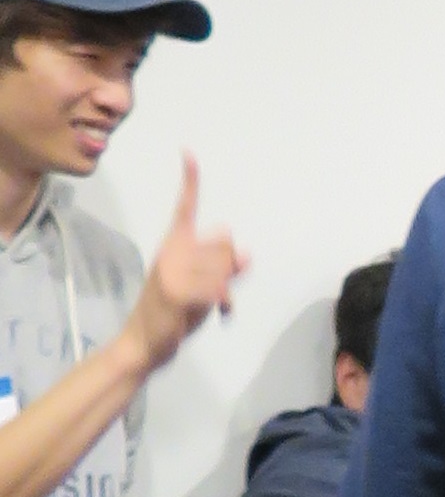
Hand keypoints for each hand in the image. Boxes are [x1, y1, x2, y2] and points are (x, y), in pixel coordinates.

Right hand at [127, 156, 251, 369]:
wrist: (144, 343)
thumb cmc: (173, 312)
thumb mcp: (201, 285)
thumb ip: (224, 267)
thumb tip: (248, 254)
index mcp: (173, 245)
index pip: (185, 207)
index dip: (190, 181)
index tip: (188, 153)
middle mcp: (171, 251)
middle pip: (226, 245)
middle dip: (229, 270)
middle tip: (209, 291)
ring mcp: (172, 271)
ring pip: (226, 269)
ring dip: (227, 292)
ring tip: (207, 305)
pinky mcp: (177, 291)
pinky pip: (220, 289)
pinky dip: (226, 304)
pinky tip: (219, 315)